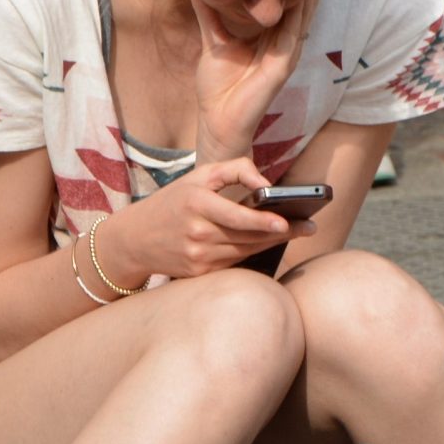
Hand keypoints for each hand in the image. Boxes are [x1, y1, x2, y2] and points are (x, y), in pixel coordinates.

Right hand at [94, 156, 313, 282]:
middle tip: (309, 228)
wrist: (134, 239)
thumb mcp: (199, 175)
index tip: (289, 222)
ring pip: (246, 251)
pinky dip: (252, 252)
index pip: (238, 217)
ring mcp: (198, 256)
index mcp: (197, 204)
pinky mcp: (199, 273)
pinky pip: (235, 262)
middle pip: (249, 237)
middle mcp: (197, 233)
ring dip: (272, 243)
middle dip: (283, 233)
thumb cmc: (174, 201)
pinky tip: (267, 243)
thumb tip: (268, 184)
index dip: (266, 222)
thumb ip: (236, 169)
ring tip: (294, 232)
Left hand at [192, 0, 319, 161]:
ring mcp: (285, 55)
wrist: (217, 120)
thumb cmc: (218, 86)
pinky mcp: (282, 66)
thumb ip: (209, 11)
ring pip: (302, 18)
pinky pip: (293, 36)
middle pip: (299, 7)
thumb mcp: (213, 39)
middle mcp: (282, 44)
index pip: (284, 5)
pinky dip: (299, 16)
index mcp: (269, 38)